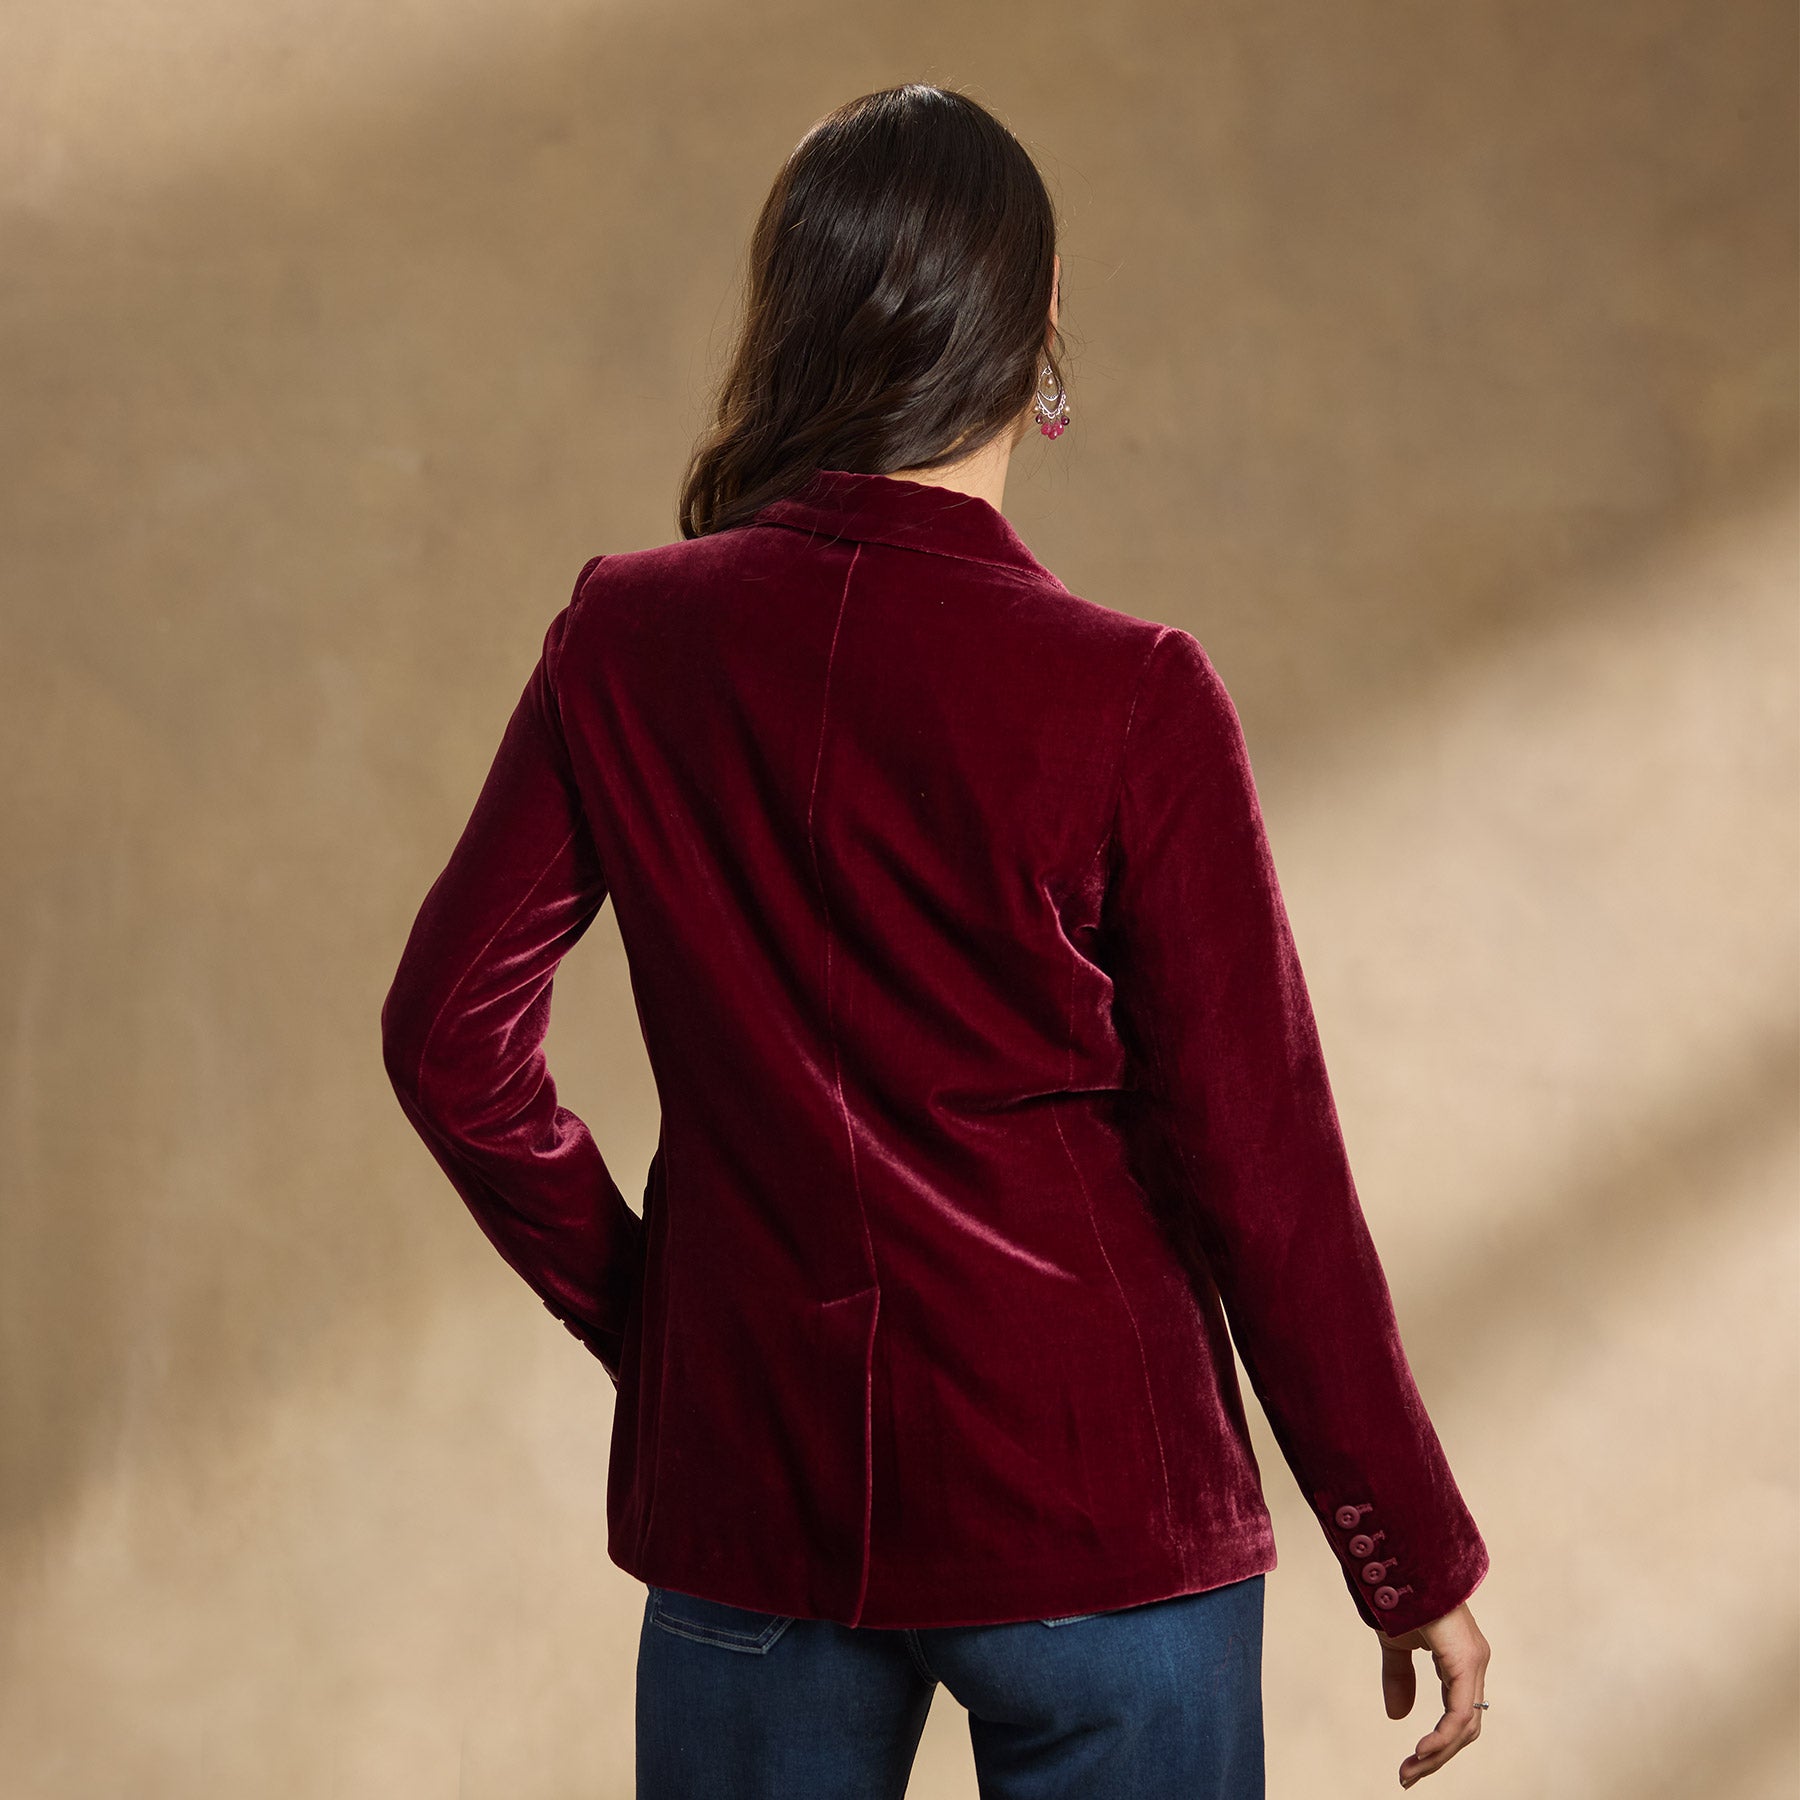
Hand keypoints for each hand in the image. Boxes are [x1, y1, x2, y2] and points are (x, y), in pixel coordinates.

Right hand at [1378, 1600, 1489, 1787]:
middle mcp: (1474, 1666)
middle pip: (1464, 1730)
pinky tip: (1423, 1751)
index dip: (1437, 1745)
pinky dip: (1442, 1736)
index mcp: (1461, 1663)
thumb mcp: (1396, 1644)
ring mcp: (1474, 1664)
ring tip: (1410, 1771)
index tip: (1410, 1766)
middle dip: (1437, 1758)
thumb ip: (1400, 1677)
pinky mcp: (1466, 1661)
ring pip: (1464, 1727)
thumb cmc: (1400, 1595)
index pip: (1457, 1718)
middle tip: (1408, 1777)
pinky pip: (1459, 1711)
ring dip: (1437, 1754)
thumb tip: (1397, 1716)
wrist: (1399, 1562)